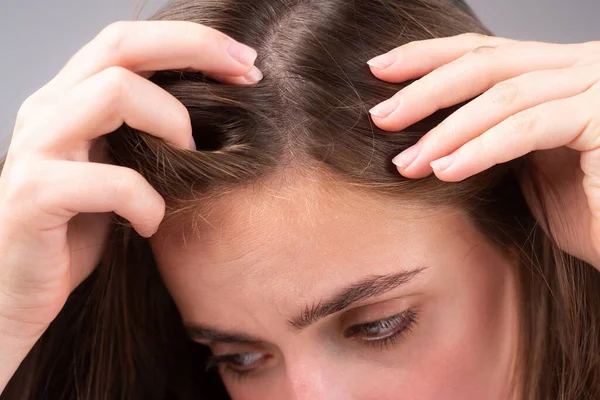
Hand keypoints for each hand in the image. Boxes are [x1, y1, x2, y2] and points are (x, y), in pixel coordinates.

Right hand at [0, 20, 260, 389]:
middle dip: (195, 49)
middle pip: (121, 46)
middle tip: (248, 74)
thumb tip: (214, 114)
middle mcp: (48, 111)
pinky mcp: (34, 197)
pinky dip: (147, 202)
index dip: (191, 40)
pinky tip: (150, 224)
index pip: (128, 41)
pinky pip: (111, 181)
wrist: (13, 293)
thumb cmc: (74, 231)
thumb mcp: (115, 169)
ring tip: (188, 160)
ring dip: (172, 125)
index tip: (245, 61)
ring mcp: (36, 149)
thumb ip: (141, 135)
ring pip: (114, 93)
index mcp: (68, 100)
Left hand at [366, 33, 599, 268]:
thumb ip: (493, 137)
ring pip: (504, 95)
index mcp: (559, 73)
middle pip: (489, 63)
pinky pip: (528, 127)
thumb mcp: (528, 166)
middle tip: (382, 116)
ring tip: (408, 162)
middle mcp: (582, 66)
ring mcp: (597, 86)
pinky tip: (446, 169)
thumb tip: (434, 132)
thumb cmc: (590, 211)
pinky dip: (481, 149)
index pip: (486, 53)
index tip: (381, 69)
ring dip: (447, 130)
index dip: (429, 57)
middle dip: (427, 88)